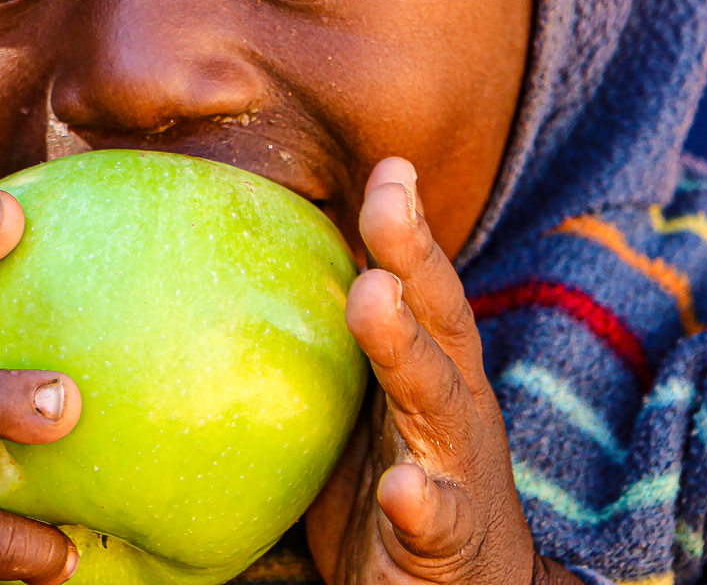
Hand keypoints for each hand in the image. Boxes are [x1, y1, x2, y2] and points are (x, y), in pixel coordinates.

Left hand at [304, 159, 579, 584]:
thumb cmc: (405, 479)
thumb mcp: (372, 404)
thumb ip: (342, 346)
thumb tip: (252, 272)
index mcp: (436, 370)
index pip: (423, 287)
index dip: (408, 228)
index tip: (389, 167)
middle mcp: (454, 406)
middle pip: (439, 321)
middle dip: (414, 258)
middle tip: (385, 202)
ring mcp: (454, 469)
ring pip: (435, 401)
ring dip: (405, 348)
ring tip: (374, 298)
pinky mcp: (444, 539)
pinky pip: (433, 517)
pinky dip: (421, 499)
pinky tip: (404, 487)